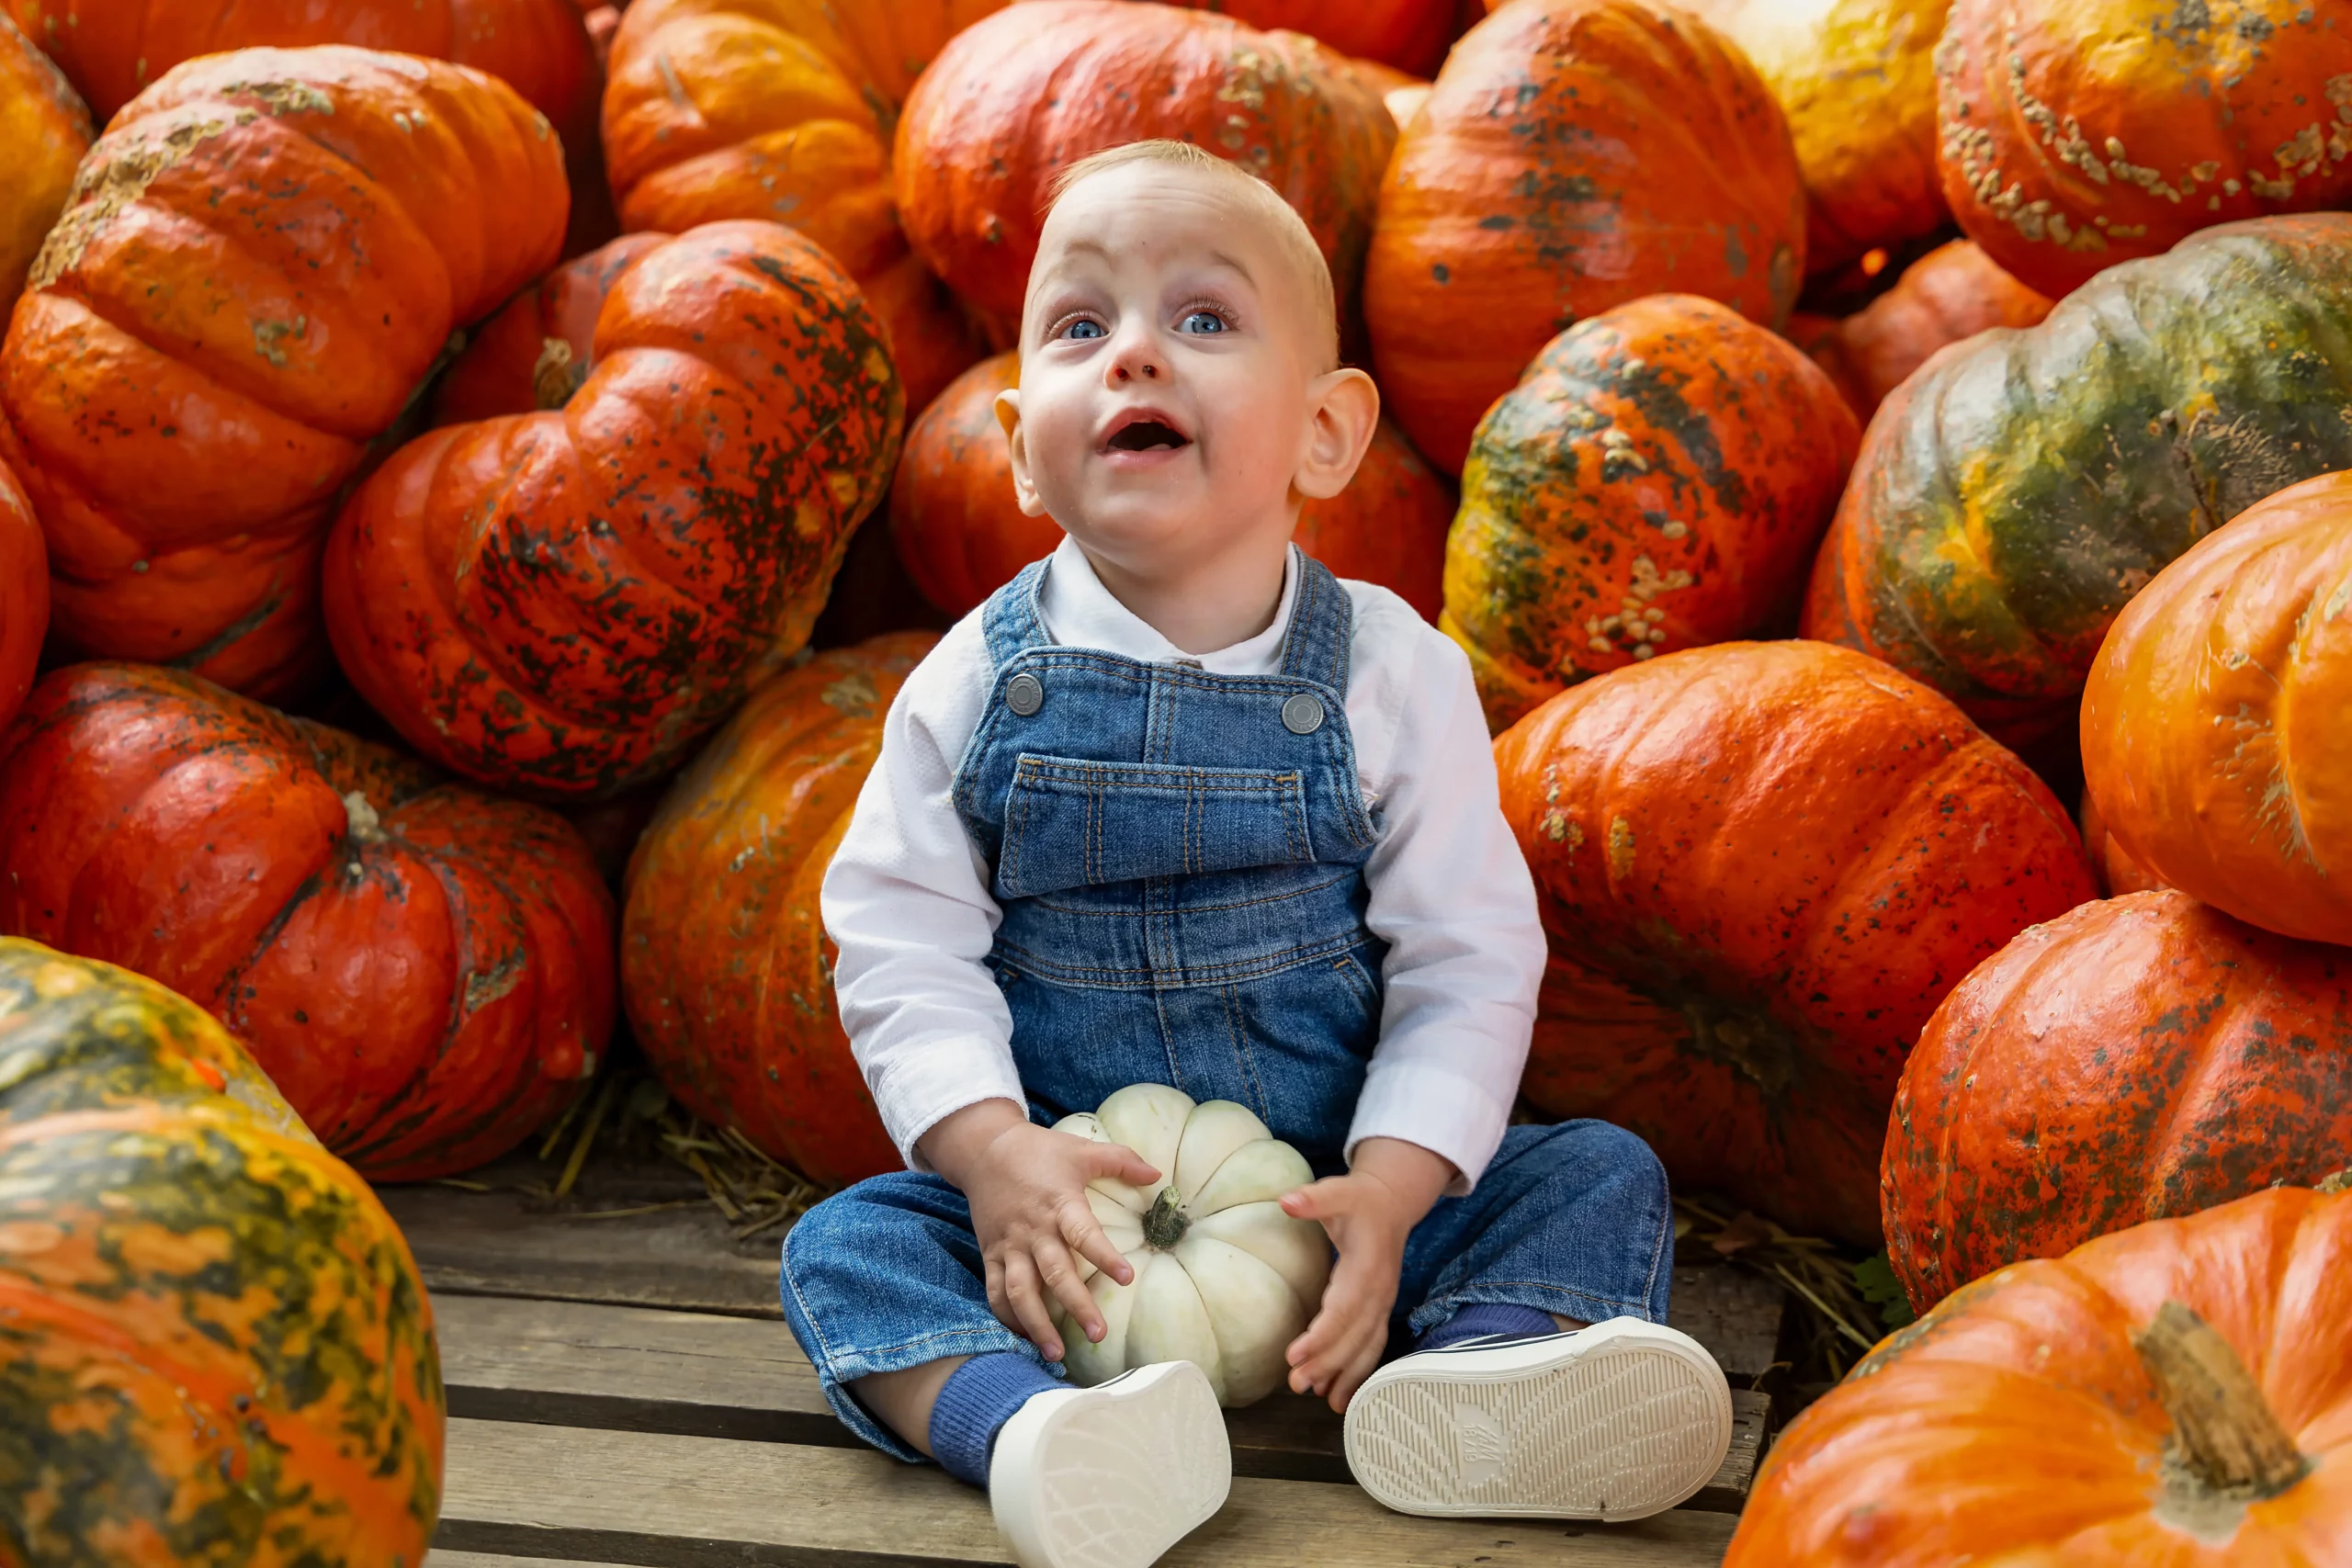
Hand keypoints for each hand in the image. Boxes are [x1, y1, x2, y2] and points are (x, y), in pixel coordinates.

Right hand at [919, 1098, 1159, 1361]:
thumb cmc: (1040, 1151)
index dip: (1104, 1256)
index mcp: (1060, 1204)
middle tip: (1098, 1334)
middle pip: (1055, 1273)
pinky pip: (995, 1291)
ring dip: (1037, 1324)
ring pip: (1021, 1291)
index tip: (1127, 1279)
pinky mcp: (990, 1253)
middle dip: (1076, 1306)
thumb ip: (1120, 1161)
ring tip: (1056, 1353)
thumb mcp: (1081, 1150)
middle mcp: (1034, 1230)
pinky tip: (1024, 1338)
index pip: (1084, 1234)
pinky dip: (1007, 1316)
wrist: (984, 1149)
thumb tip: (1157, 1175)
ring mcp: (1010, 1245)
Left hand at [1278, 1137, 1455, 1411]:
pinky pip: (1371, 1346)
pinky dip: (1358, 1372)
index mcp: (1366, 1268)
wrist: (1392, 1203)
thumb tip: (1287, 1200)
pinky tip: (1340, 1395)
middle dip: (1327, 1364)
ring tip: (1322, 1400)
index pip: (1343, 1310)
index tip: (1294, 1356)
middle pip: (1354, 1337)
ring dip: (1345, 1375)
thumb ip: (1313, 1198)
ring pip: (1367, 1347)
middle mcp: (1379, 1292)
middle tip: (1296, 1385)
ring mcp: (1383, 1304)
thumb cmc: (1360, 1200)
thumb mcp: (1338, 1191)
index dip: (1321, 1335)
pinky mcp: (1380, 1310)